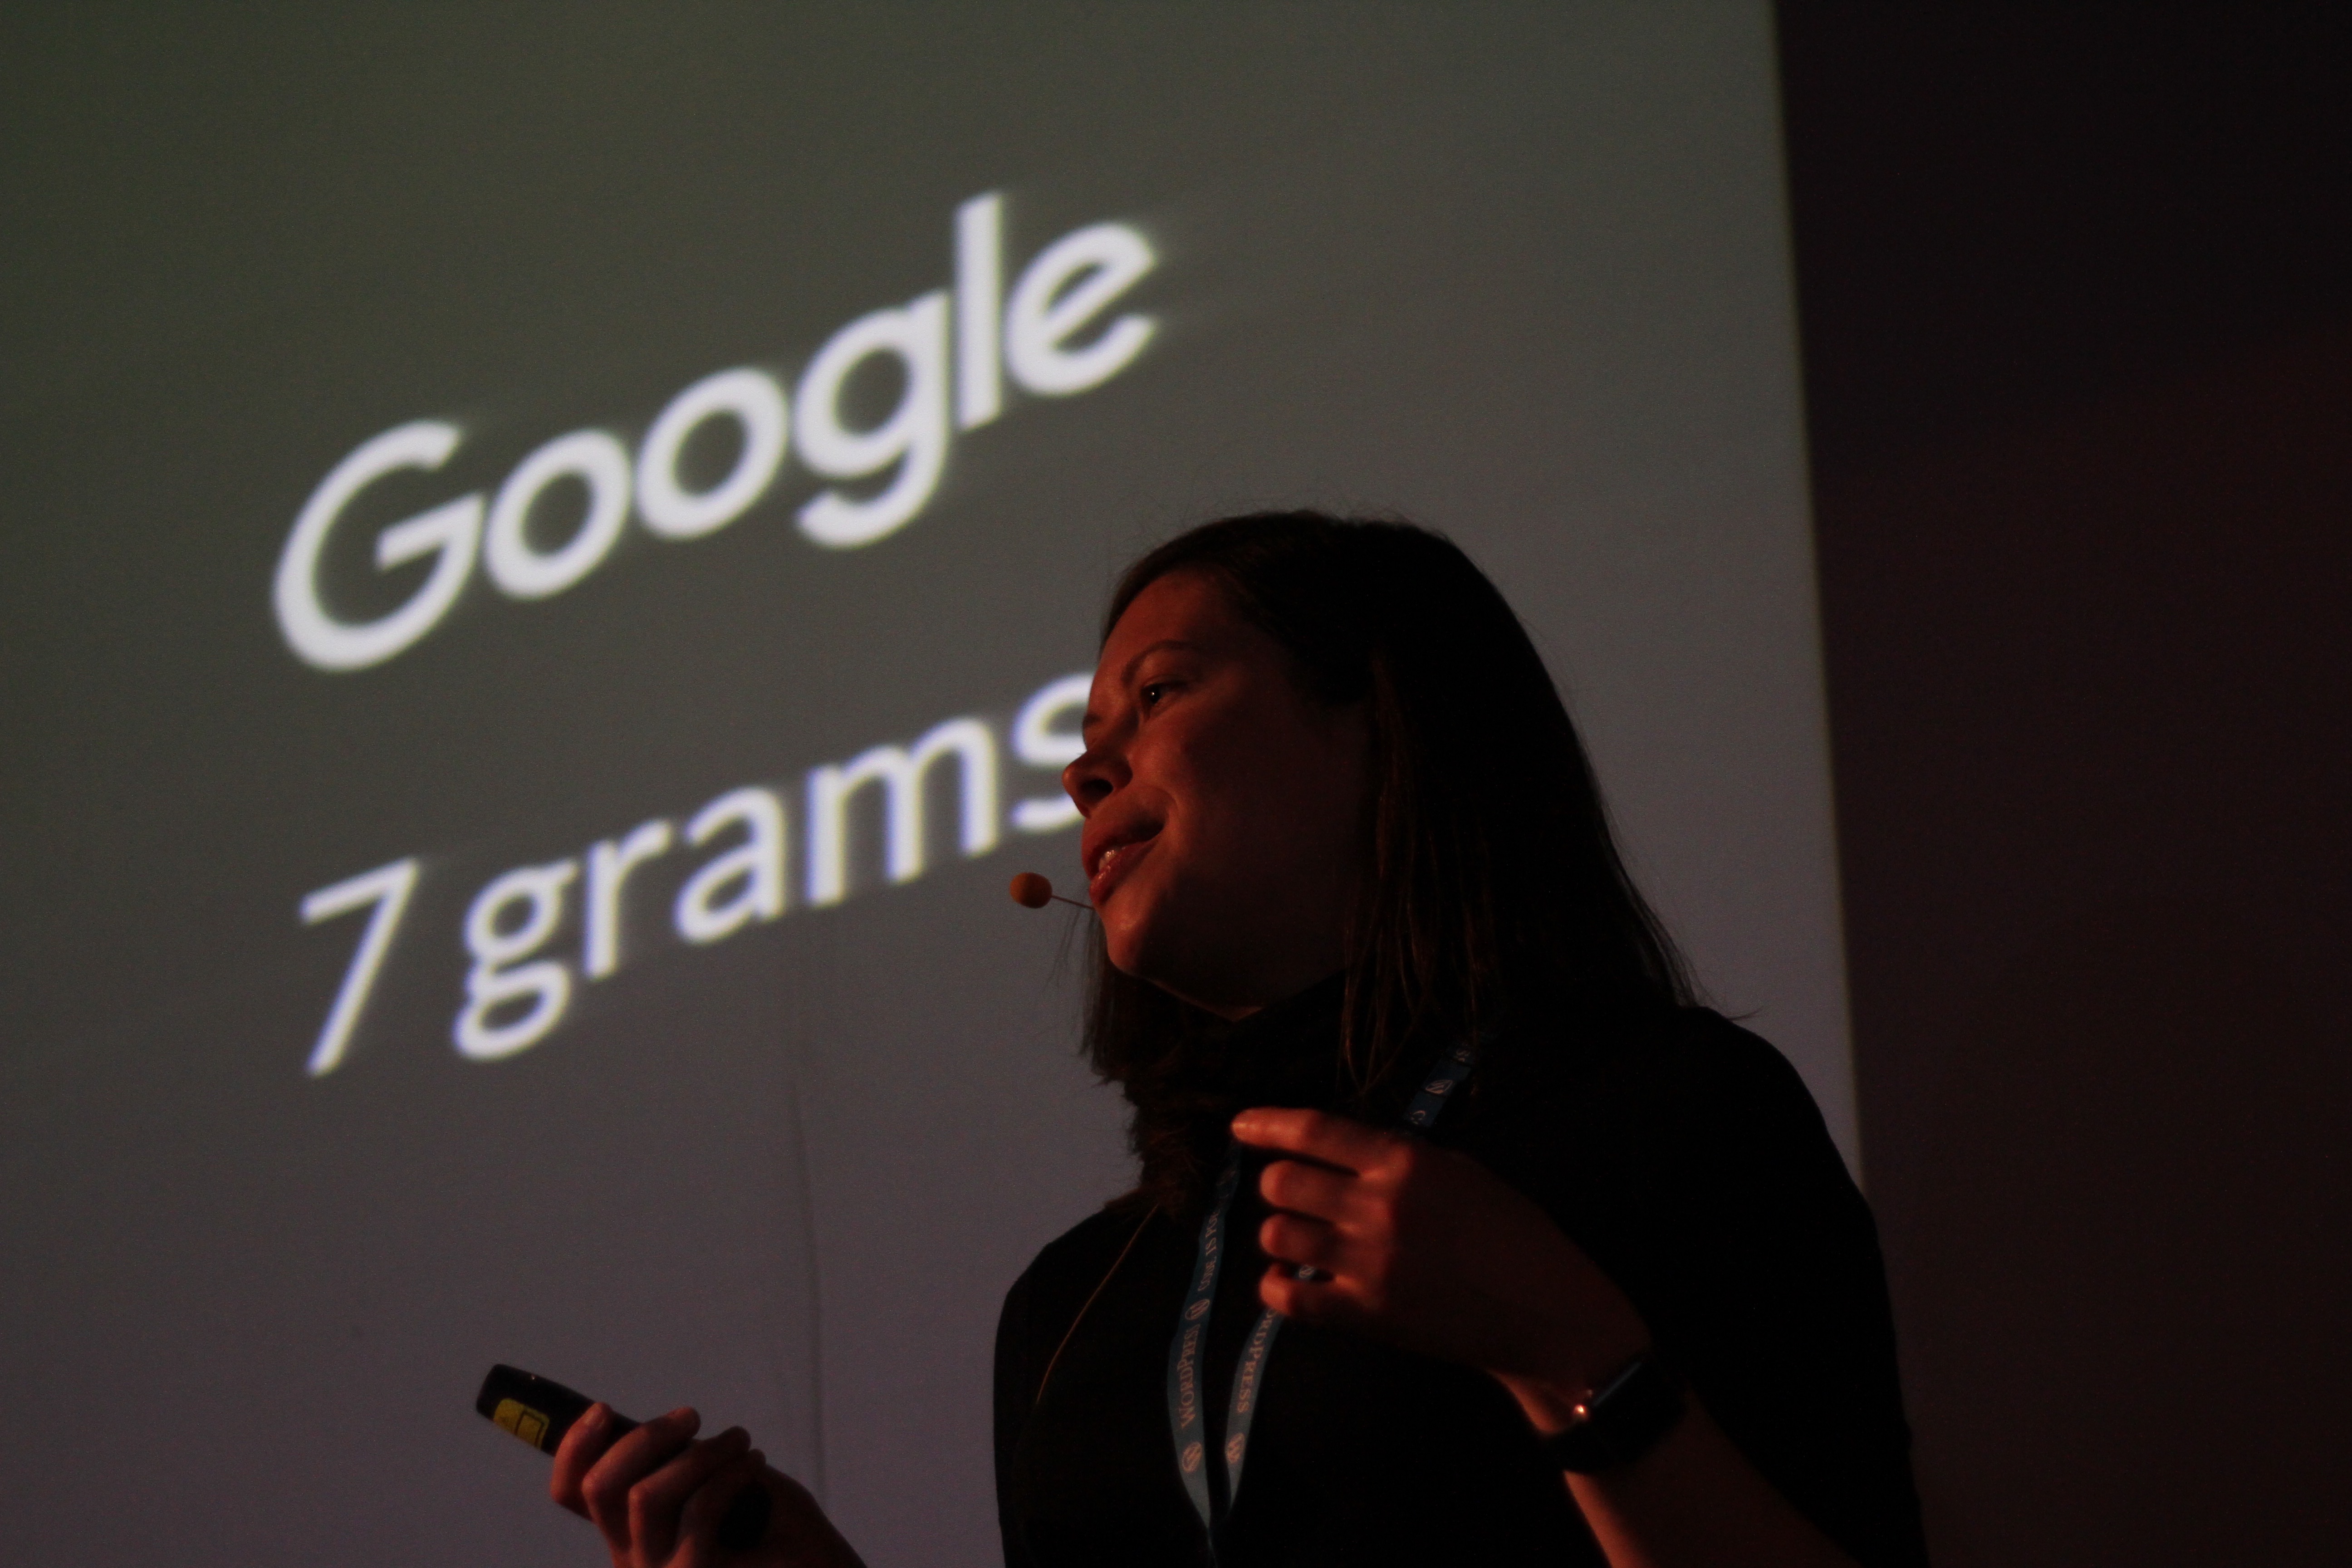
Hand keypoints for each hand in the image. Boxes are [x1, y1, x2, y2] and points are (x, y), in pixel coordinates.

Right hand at [551, 1403, 866, 1567]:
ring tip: (740, 1441)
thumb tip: (659, 1428)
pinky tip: (755, 1464)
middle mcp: (633, 1562)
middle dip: (644, 1436)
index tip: (602, 1409)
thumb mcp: (724, 1489)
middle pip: (600, 1488)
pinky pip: (699, 1509)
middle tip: (692, 1415)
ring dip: (700, 1451)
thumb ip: (684, 1469)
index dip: (572, 1449)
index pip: (572, 1494)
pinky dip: (730, 1473)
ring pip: (646, 1494)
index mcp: (631, 1537)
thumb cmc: (781, 1537)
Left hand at [1231, 1107, 1650, 1420]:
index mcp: (1406, 1162)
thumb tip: (1346, 1156)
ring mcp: (1369, 1263)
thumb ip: (1402, 1161)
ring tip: (1301, 1241)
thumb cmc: (1513, 1235)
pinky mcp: (1367, 1314)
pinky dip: (1278, 1286)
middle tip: (1296, 1197)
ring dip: (1281, 1235)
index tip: (1239, 1125)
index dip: (1268, 1123)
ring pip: (1277, 1235)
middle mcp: (1380, 1207)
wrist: (1546, 1313)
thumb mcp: (1463, 1174)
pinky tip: (1288, 1280)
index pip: (1315, 1131)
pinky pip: (1288, 1296)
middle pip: (1283, 1182)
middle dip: (1280, 1185)